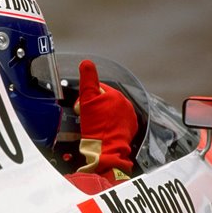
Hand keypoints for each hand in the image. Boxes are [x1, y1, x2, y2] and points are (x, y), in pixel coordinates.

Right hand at [73, 59, 137, 181]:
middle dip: (95, 107)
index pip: (98, 90)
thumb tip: (86, 62)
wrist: (106, 150)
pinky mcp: (130, 129)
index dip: (87, 98)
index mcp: (116, 94)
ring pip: (111, 112)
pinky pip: (117, 123)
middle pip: (105, 101)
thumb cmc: (96, 126)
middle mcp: (125, 104)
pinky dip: (110, 125)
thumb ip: (88, 80)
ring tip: (94, 126)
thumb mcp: (87, 100)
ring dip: (103, 116)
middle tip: (87, 118)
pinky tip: (103, 131)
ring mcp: (129, 117)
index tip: (82, 108)